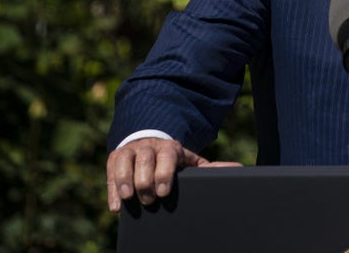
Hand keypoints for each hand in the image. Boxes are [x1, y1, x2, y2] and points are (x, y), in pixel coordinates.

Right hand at [105, 138, 240, 212]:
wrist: (150, 142)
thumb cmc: (174, 160)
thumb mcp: (191, 162)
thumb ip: (211, 169)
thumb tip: (239, 168)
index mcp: (171, 147)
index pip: (167, 156)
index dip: (164, 173)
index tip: (163, 192)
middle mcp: (149, 146)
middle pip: (144, 159)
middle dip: (145, 180)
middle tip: (149, 200)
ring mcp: (131, 150)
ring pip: (124, 161)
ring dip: (125, 180)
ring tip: (129, 198)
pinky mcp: (115, 158)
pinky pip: (109, 171)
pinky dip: (112, 189)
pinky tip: (116, 207)